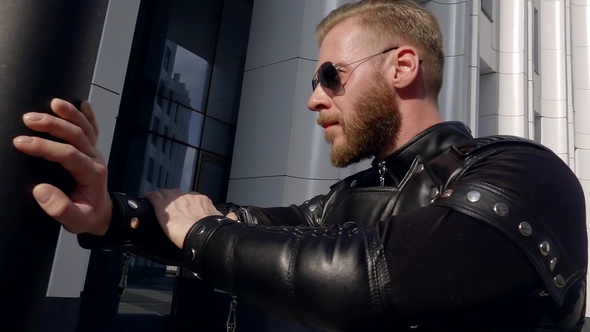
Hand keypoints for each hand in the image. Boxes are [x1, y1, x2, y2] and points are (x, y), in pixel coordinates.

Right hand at [12, 98, 111, 235]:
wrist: (102, 213)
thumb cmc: (86, 216)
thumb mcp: (75, 221)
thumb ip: (60, 209)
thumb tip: (40, 190)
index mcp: (92, 174)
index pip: (69, 155)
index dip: (45, 147)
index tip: (21, 143)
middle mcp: (95, 159)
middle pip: (77, 136)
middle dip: (53, 125)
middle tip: (28, 119)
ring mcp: (95, 152)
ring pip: (85, 128)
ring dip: (69, 114)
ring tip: (52, 103)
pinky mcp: (92, 150)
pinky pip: (92, 129)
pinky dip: (88, 115)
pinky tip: (83, 102)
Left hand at [145, 189, 222, 248]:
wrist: (203, 234)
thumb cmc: (214, 230)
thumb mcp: (225, 222)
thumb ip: (228, 218)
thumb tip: (233, 217)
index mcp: (202, 200)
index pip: (191, 197)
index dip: (186, 202)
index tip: (184, 209)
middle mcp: (188, 197)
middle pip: (177, 194)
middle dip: (173, 199)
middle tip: (170, 209)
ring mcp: (174, 200)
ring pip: (164, 193)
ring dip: (161, 198)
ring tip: (157, 204)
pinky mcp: (163, 207)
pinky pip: (154, 197)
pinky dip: (150, 197)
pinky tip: (147, 200)